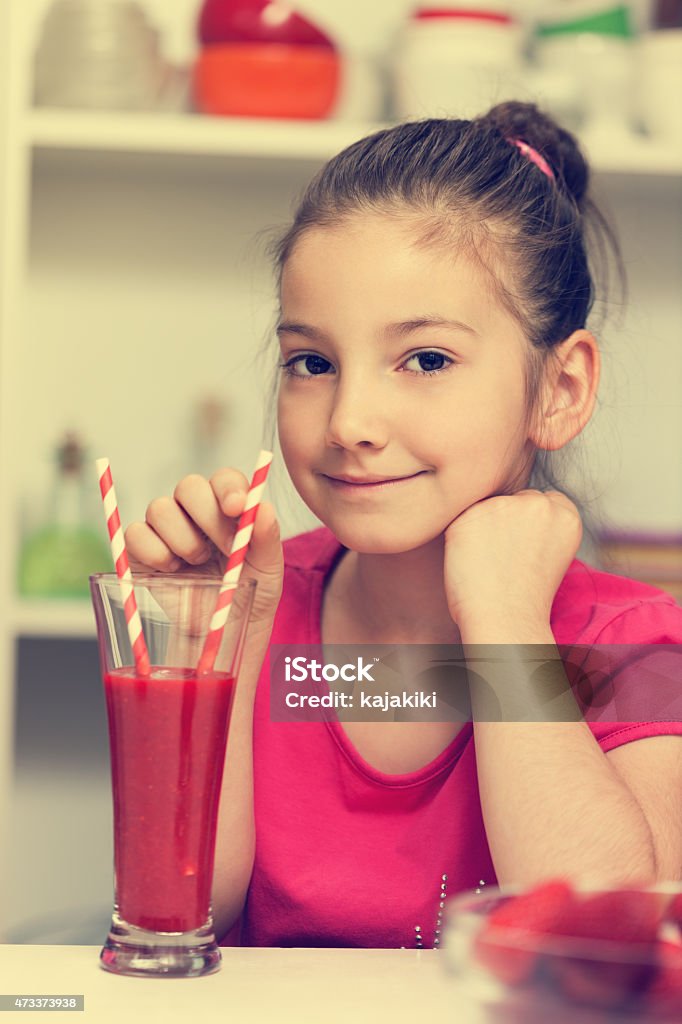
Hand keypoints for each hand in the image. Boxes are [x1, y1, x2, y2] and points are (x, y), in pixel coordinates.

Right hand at [125, 469, 283, 631]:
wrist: (223, 630)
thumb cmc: (249, 592)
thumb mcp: (268, 568)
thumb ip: (266, 536)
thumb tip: (264, 508)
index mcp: (228, 506)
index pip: (224, 479)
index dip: (228, 488)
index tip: (237, 508)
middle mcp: (194, 510)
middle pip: (188, 486)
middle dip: (207, 515)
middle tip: (225, 548)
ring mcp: (165, 527)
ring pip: (159, 508)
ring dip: (183, 539)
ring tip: (198, 563)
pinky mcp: (140, 548)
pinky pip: (135, 534)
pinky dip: (154, 553)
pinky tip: (173, 570)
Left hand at [443, 489, 581, 629]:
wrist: (506, 621)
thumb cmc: (525, 598)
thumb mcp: (551, 551)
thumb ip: (541, 525)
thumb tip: (516, 510)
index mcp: (566, 514)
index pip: (543, 501)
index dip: (529, 524)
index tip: (525, 547)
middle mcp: (538, 503)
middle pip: (515, 499)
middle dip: (507, 520)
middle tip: (504, 558)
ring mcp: (504, 506)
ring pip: (488, 507)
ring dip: (483, 526)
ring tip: (490, 563)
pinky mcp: (471, 514)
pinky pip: (462, 521)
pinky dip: (462, 537)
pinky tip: (472, 561)